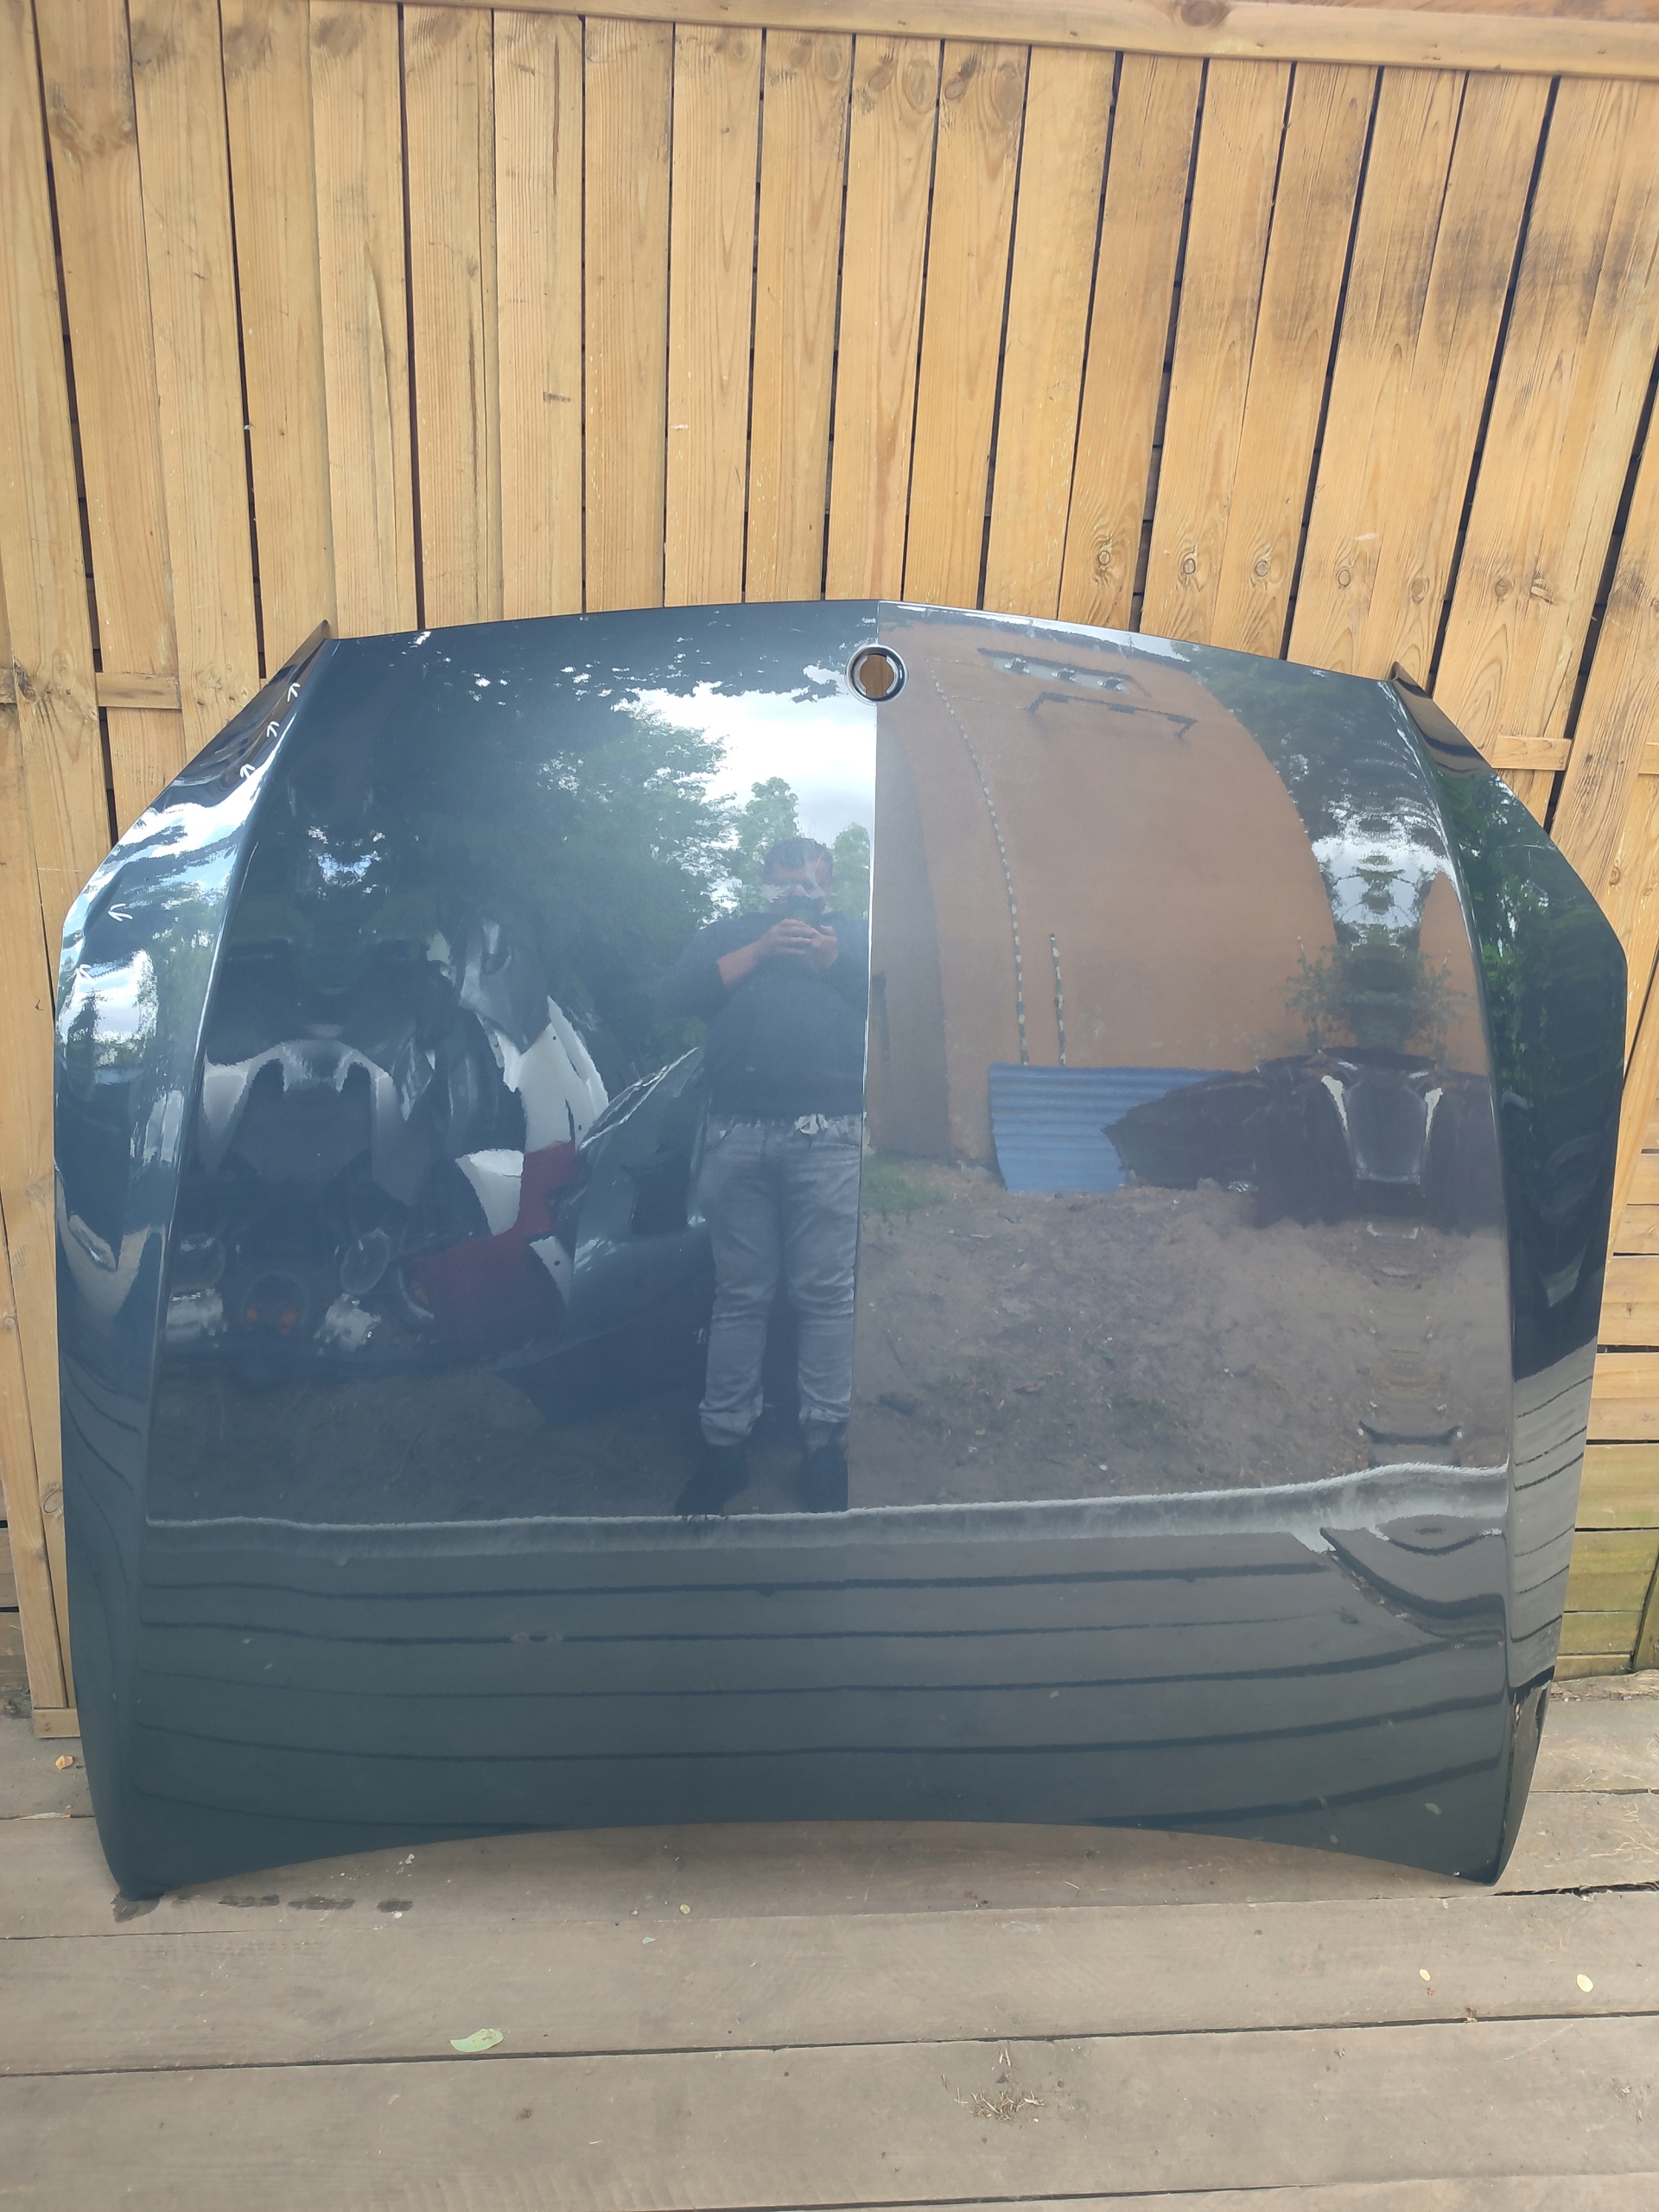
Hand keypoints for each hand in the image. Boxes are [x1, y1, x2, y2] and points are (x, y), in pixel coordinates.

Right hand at [717, 919, 838, 988]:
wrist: (756, 952)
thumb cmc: (767, 941)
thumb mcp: (773, 930)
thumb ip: (783, 927)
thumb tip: (797, 924)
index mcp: (775, 926)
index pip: (789, 921)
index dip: (799, 922)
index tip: (808, 924)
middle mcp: (776, 932)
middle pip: (792, 929)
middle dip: (804, 930)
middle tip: (813, 931)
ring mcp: (776, 941)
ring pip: (791, 940)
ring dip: (802, 940)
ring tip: (811, 941)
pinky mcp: (777, 951)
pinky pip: (789, 950)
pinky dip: (797, 951)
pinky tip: (804, 952)